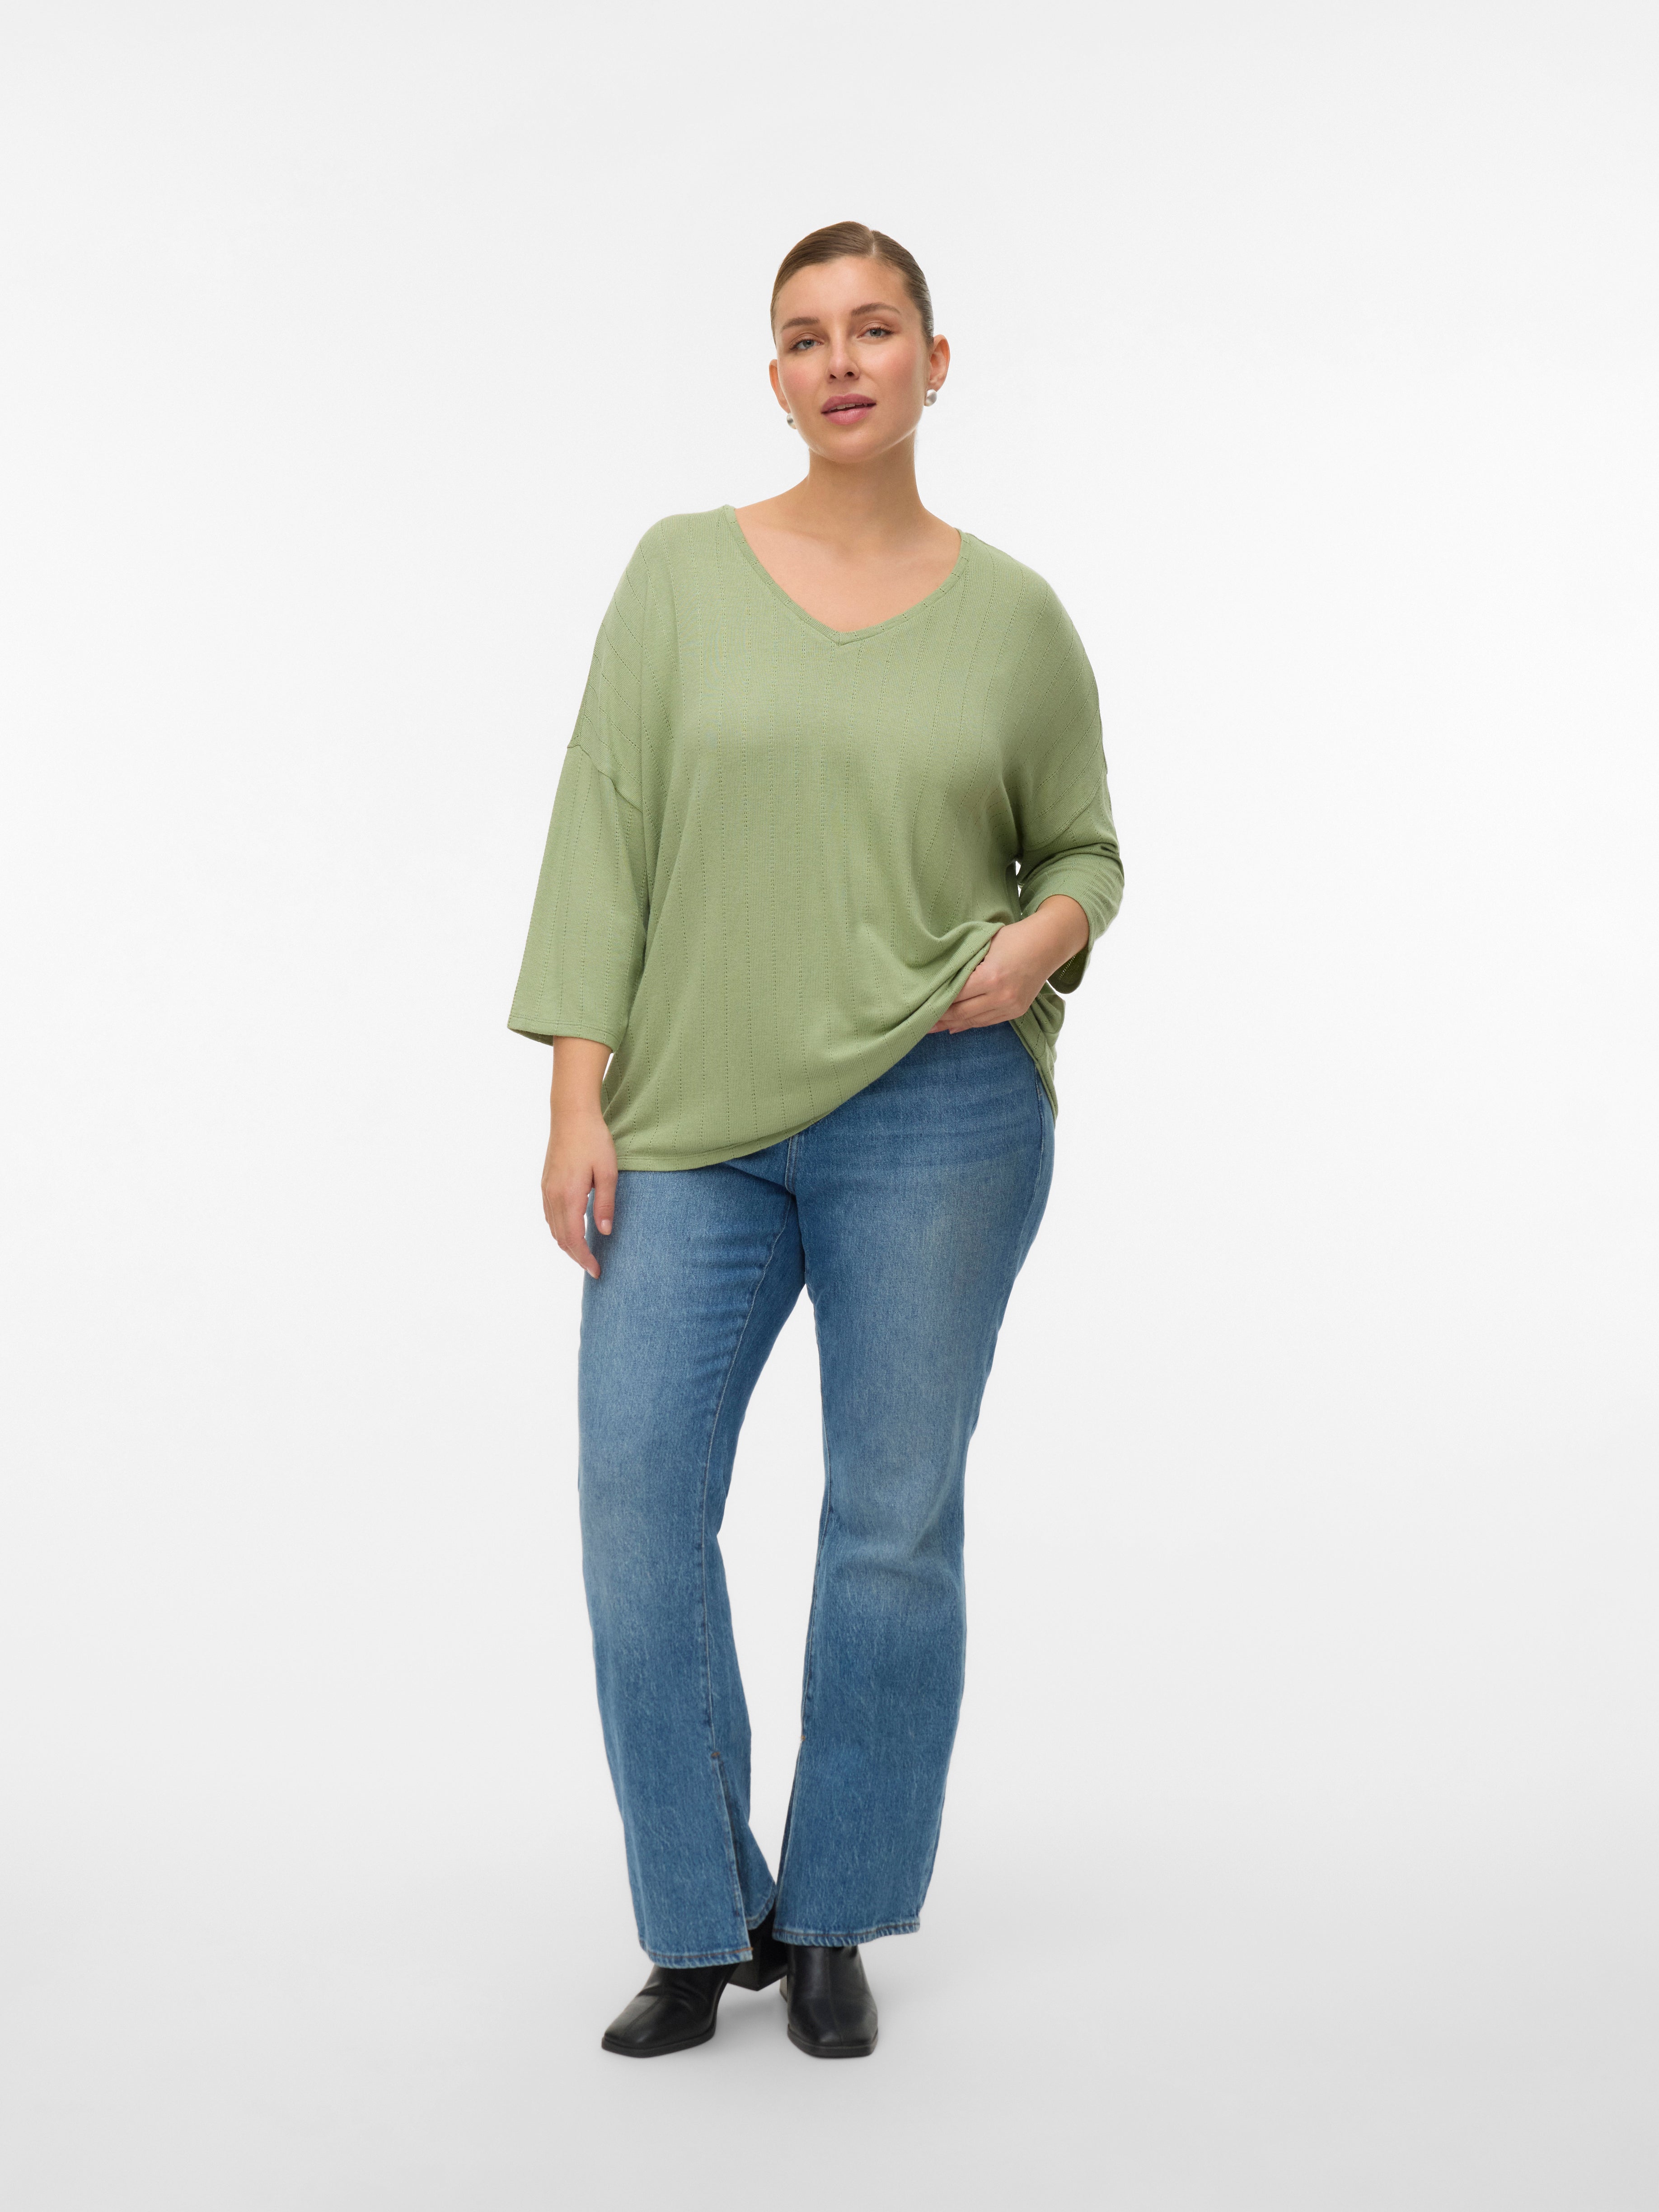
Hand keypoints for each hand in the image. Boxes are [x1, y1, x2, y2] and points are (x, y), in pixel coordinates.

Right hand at [542, 1036, 616, 1278]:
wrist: (571, 1115)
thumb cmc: (594, 1140)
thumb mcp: (608, 1172)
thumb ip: (605, 1204)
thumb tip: (603, 1232)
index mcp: (569, 1196)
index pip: (574, 1238)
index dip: (584, 1259)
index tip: (597, 1271)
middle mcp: (553, 1196)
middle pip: (560, 1238)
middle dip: (576, 1256)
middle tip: (593, 1267)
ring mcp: (546, 1190)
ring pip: (553, 1228)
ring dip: (567, 1244)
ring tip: (584, 1253)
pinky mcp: (546, 1183)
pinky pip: (549, 1216)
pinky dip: (560, 1230)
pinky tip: (572, 1230)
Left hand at [928, 896, 1088, 1033]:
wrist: (1049, 943)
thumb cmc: (1013, 937)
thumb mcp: (984, 944)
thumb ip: (963, 963)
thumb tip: (938, 980)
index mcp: (991, 977)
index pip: (954, 994)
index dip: (934, 1000)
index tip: (917, 1003)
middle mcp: (1002, 996)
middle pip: (961, 1013)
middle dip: (938, 1017)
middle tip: (916, 1020)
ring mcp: (1011, 1006)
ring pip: (973, 1021)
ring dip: (951, 1024)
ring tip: (931, 1026)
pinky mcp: (1017, 1011)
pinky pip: (987, 1022)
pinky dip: (969, 1024)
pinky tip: (954, 1027)